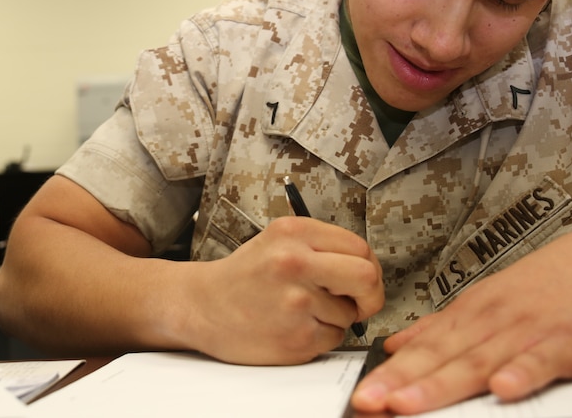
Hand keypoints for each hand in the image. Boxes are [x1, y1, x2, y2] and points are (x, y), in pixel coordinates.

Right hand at [180, 216, 383, 364]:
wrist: (202, 306)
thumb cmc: (246, 275)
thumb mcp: (280, 241)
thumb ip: (323, 248)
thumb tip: (369, 268)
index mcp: (294, 232)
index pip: (360, 248)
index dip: (368, 267)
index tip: (360, 280)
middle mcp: (294, 263)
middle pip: (367, 277)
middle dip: (370, 295)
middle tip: (358, 303)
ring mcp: (295, 302)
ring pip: (350, 314)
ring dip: (336, 318)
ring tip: (303, 312)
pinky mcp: (295, 337)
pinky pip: (334, 339)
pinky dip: (321, 337)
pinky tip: (295, 327)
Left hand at [350, 227, 571, 414]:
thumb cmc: (538, 289)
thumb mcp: (482, 301)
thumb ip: (439, 327)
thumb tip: (393, 344)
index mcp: (468, 315)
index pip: (422, 348)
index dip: (390, 373)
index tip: (363, 394)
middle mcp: (489, 321)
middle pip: (440, 357)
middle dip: (402, 382)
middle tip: (370, 402)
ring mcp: (525, 331)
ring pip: (479, 361)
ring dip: (443, 384)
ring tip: (410, 404)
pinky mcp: (563, 343)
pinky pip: (540, 362)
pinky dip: (520, 374)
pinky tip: (502, 389)